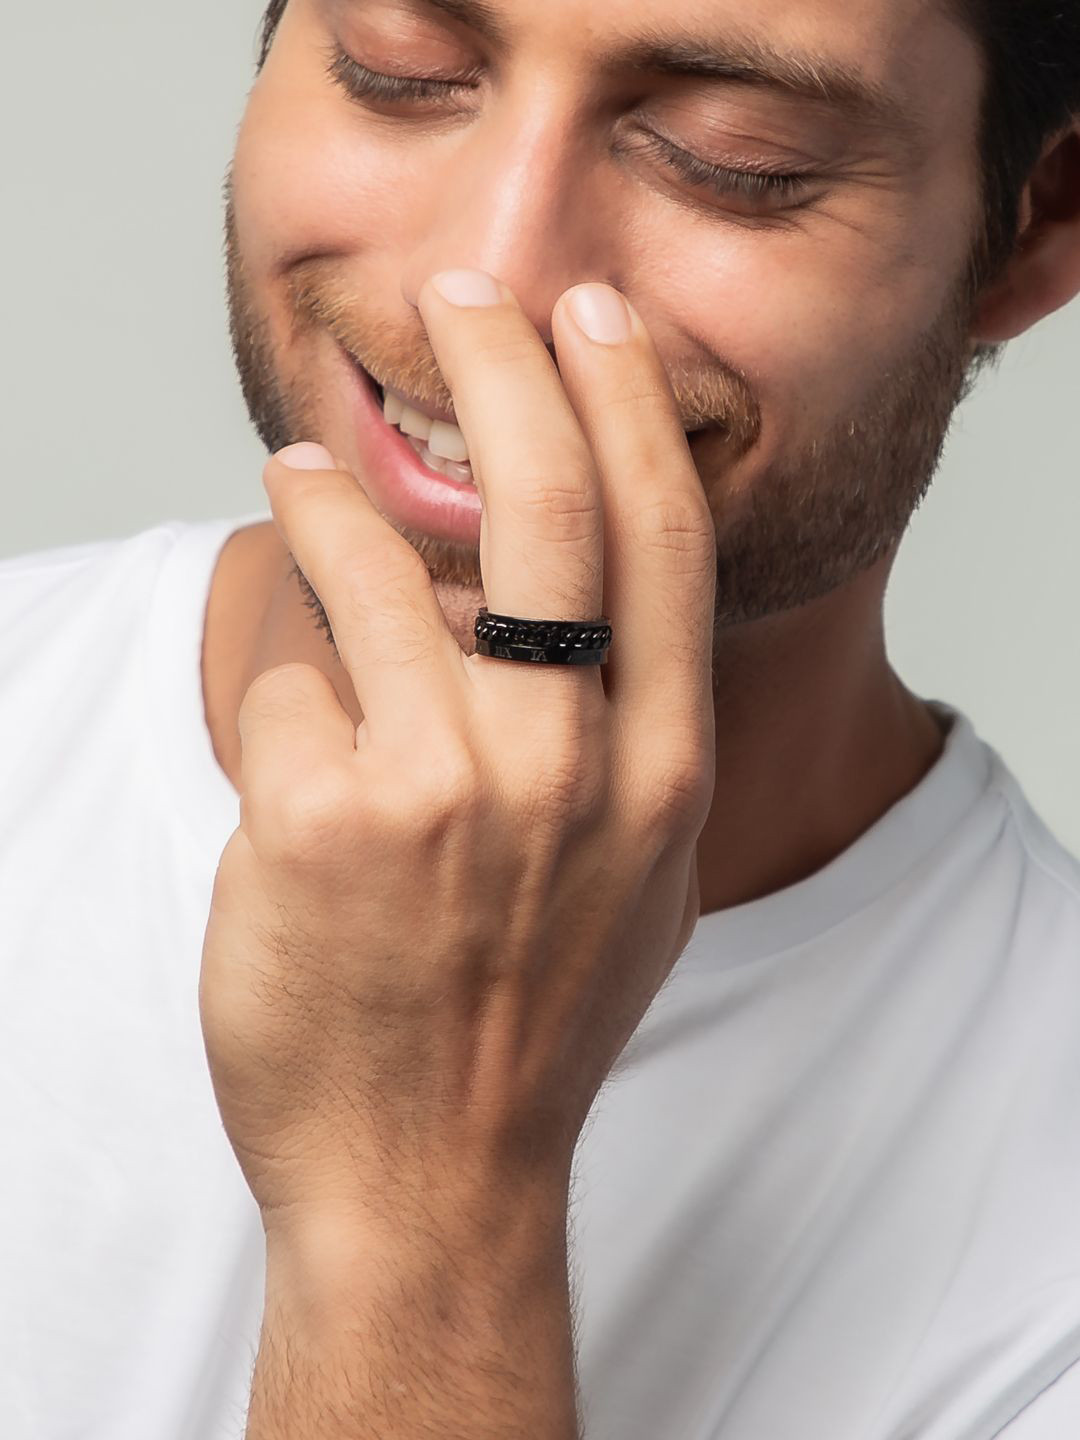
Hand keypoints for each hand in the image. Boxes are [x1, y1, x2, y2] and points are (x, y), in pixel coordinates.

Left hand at [199, 273, 716, 1241]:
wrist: (429, 1173)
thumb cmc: (532, 1020)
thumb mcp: (638, 884)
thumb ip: (631, 745)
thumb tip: (575, 618)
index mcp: (662, 770)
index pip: (659, 535)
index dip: (624, 403)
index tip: (588, 320)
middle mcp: (568, 761)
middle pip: (543, 501)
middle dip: (501, 362)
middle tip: (462, 296)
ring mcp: (443, 784)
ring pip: (370, 564)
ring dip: (327, 496)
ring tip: (300, 471)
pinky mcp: (318, 812)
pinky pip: (283, 680)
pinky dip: (276, 673)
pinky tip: (281, 701)